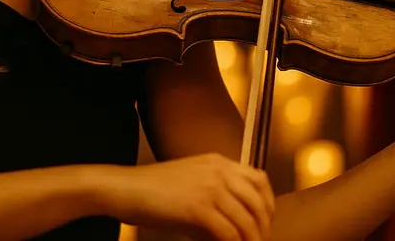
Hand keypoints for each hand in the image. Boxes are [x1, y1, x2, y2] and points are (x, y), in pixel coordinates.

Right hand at [103, 153, 274, 240]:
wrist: (126, 188)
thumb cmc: (152, 189)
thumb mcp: (190, 181)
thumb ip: (215, 195)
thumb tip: (231, 225)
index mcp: (218, 162)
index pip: (259, 179)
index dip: (268, 204)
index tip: (265, 222)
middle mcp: (219, 171)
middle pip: (258, 202)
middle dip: (263, 227)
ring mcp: (210, 188)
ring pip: (246, 220)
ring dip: (250, 240)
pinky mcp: (199, 208)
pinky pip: (229, 232)